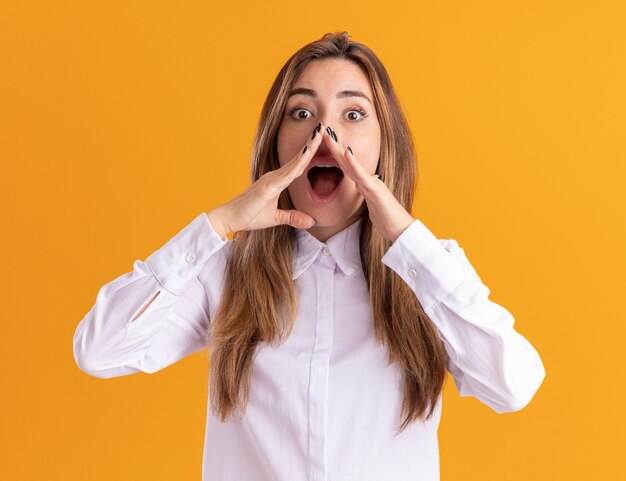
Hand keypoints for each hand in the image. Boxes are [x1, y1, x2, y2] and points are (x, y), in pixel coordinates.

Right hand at [206, 123, 327, 238]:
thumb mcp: (276, 218)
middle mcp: (275, 176)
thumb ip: (293, 217)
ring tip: (320, 134)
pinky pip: (287, 174)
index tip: (322, 140)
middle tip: (325, 127)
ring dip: (309, 148)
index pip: (299, 165)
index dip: (311, 152)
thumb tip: (311, 221)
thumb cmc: (249, 215)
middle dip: (313, 143)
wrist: (229, 218)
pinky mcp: (267, 187)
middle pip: (299, 158)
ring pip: (295, 162)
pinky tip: (307, 153)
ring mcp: (271, 179)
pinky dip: (298, 163)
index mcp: (277, 180)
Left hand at [321, 127, 414, 242]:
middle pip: (347, 161)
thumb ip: (367, 193)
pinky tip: (346, 153)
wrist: (401, 230)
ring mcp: (372, 184)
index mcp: (365, 184)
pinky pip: (362, 176)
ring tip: (329, 134)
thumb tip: (362, 184)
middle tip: (322, 129)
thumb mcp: (372, 204)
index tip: (325, 141)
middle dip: (334, 145)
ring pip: (352, 164)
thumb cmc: (387, 219)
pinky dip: (354, 164)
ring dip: (339, 149)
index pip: (346, 167)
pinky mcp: (376, 191)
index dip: (335, 154)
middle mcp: (368, 180)